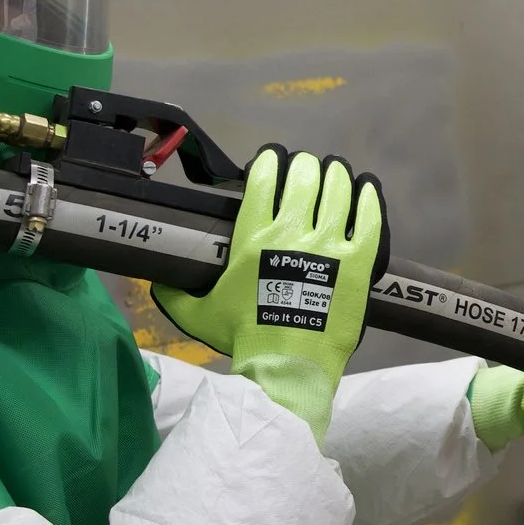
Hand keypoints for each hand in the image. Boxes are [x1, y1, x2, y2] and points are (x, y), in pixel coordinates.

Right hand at [154, 146, 386, 441]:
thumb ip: (175, 294)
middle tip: (307, 168)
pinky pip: (369, 220)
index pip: (262, 180)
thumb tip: (154, 282)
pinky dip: (369, 199)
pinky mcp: (359, 262)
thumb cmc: (244, 337)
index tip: (273, 159)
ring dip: (335, 175)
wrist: (288, 366)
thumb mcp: (199, 315)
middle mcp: (291, 232)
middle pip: (303, 178)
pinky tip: (367, 189)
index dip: (269, 161)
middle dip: (305, 166)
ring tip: (335, 171)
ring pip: (337, 191)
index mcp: (252, 237)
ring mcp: (329, 245)